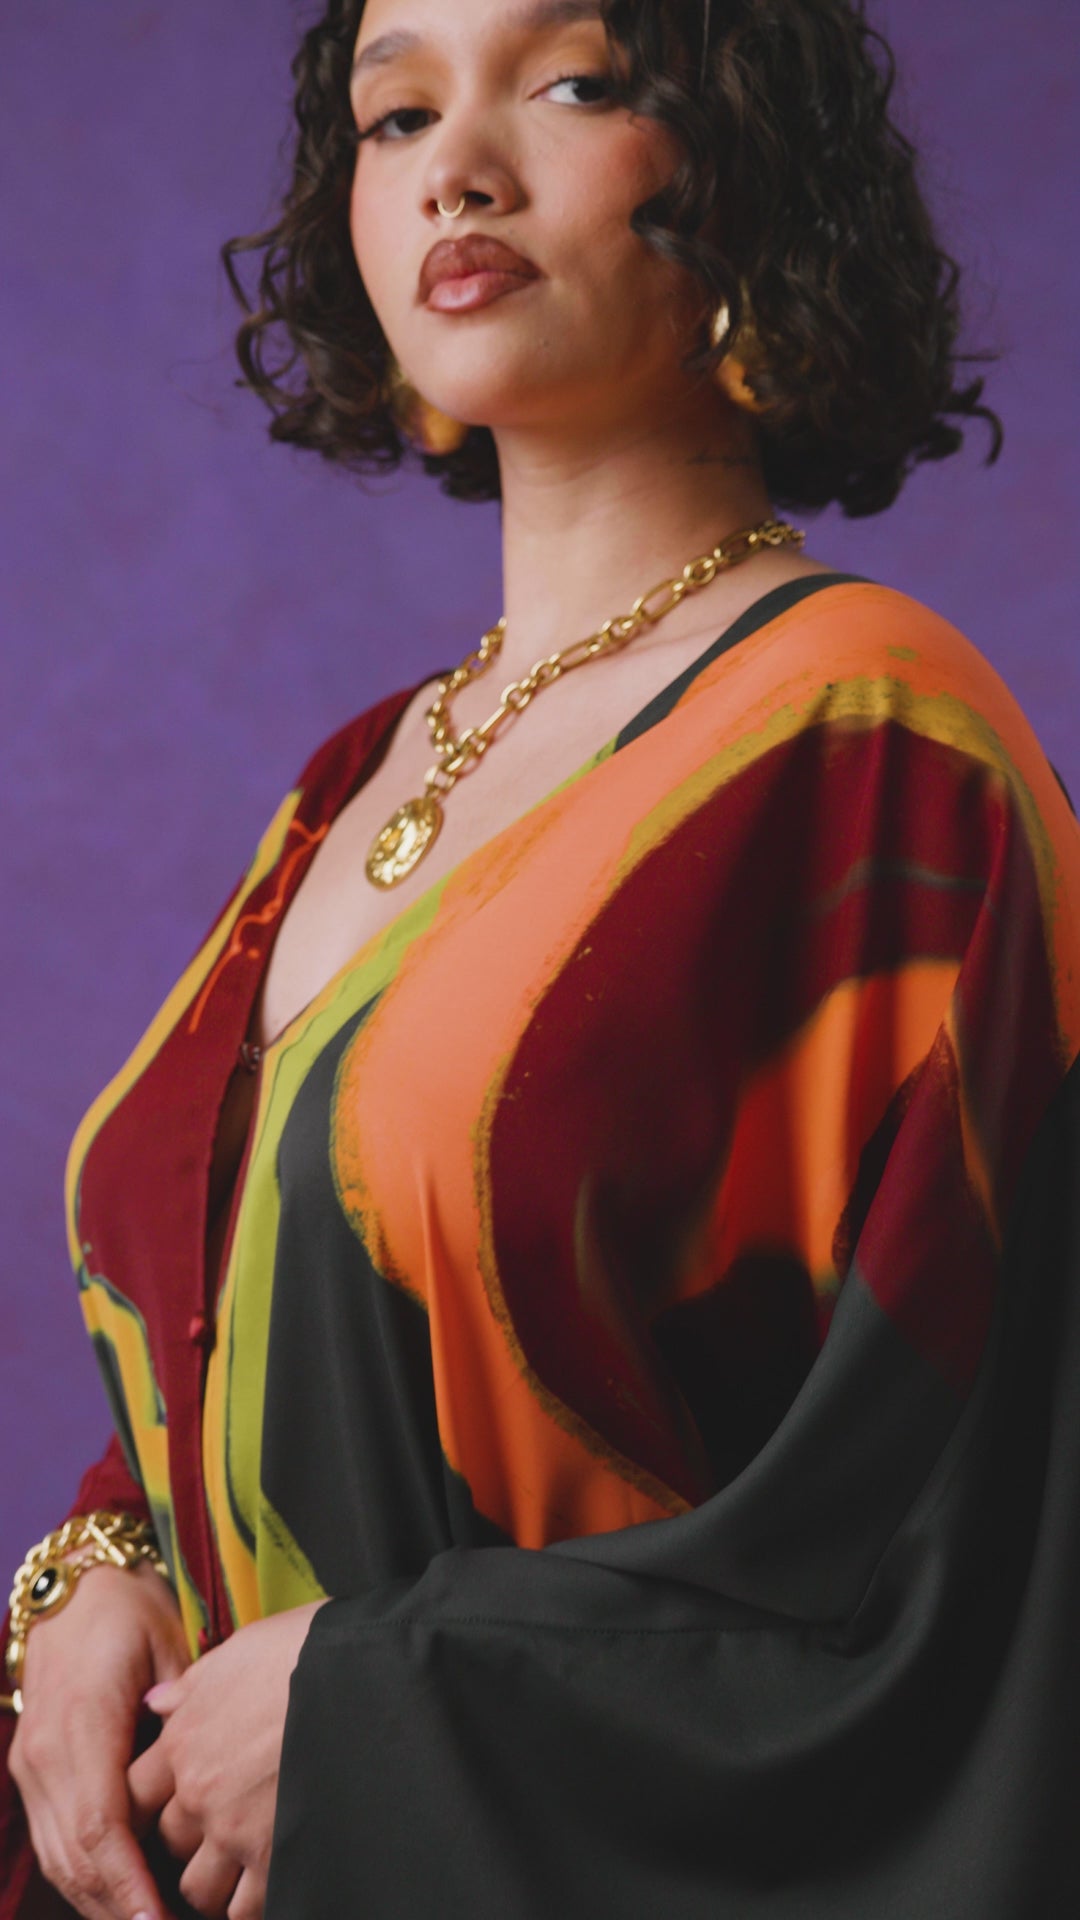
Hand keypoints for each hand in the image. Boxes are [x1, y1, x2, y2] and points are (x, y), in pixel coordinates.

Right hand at [9, 1556, 191, 1919]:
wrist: (73, 1587)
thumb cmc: (130, 1612)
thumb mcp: (168, 1644)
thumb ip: (184, 1708)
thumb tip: (208, 1764)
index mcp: (83, 1722)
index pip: (99, 1825)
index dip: (128, 1880)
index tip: (158, 1918)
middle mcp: (46, 1753)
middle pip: (73, 1857)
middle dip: (117, 1907)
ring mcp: (31, 1765)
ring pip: (57, 1859)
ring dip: (99, 1901)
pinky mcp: (30, 1770)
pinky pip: (52, 1840)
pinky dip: (83, 1876)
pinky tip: (119, 1899)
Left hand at [127, 1601, 325, 1919]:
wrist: (359, 1671)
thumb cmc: (302, 1651)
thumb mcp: (238, 1651)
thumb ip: (192, 1686)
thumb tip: (157, 1703)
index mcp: (185, 1739)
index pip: (137, 1791)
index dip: (150, 1802)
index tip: (170, 1802)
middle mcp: (201, 1790)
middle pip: (169, 1841)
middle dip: (190, 1838)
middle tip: (221, 1828)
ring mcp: (236, 1830)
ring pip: (199, 1886)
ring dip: (216, 1879)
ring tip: (243, 1864)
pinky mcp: (276, 1857)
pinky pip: (243, 1908)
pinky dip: (250, 1903)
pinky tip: (268, 1882)